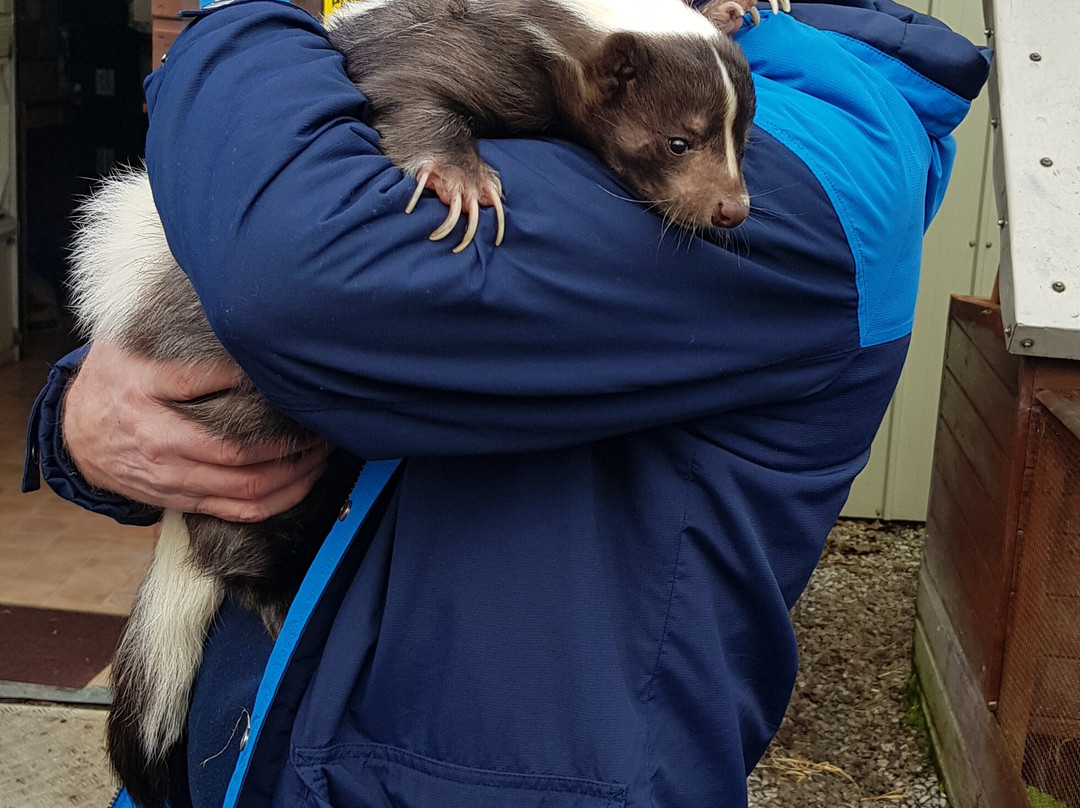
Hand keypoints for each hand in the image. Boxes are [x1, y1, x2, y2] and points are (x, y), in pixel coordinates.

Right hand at [63, 342, 331, 521]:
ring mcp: (170, 474)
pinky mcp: (181, 498)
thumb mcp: (129, 344)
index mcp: (142, 388)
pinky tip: (305, 480)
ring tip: (322, 450)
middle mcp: (156, 436)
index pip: (197, 381)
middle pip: (233, 448)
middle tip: (320, 421)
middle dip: (288, 439)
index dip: (245, 377)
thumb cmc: (117, 381)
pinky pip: (239, 509)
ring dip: (294, 471)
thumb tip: (222, 299)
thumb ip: (171, 331)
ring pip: (244, 484)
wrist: (78, 434)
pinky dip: (280, 499)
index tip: (283, 369)